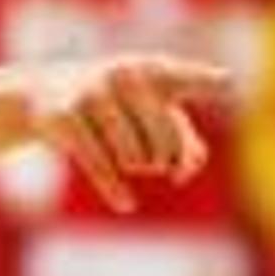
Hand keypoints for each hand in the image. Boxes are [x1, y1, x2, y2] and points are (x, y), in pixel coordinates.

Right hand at [25, 55, 229, 212]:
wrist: (45, 90)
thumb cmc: (115, 103)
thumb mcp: (151, 113)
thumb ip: (185, 141)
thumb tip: (186, 168)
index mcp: (152, 69)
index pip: (184, 78)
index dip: (207, 81)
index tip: (228, 82)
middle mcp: (124, 75)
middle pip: (165, 143)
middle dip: (164, 161)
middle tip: (156, 162)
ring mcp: (92, 93)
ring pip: (134, 157)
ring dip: (137, 166)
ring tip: (131, 160)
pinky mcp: (66, 118)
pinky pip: (100, 165)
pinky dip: (115, 190)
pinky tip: (127, 205)